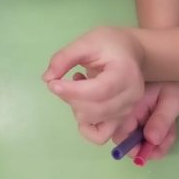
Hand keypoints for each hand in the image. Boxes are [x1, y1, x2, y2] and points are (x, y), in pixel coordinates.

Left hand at [42, 26, 146, 143]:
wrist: (130, 52)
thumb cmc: (108, 44)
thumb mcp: (85, 42)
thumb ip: (64, 58)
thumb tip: (47, 78)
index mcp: (125, 74)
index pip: (99, 91)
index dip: (73, 91)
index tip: (53, 84)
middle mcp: (130, 96)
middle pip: (93, 109)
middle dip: (70, 96)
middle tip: (66, 79)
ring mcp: (127, 111)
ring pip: (92, 121)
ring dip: (76, 106)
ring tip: (80, 86)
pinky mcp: (120, 120)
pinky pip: (100, 136)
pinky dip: (85, 126)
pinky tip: (82, 106)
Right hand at [110, 82, 178, 164]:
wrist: (178, 64)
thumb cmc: (175, 79)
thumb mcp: (173, 99)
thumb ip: (161, 120)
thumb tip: (150, 140)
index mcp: (130, 106)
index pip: (120, 135)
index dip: (133, 148)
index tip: (150, 152)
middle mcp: (126, 110)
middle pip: (128, 138)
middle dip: (147, 146)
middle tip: (165, 143)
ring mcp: (132, 111)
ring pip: (137, 136)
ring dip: (155, 141)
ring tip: (171, 132)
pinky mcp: (140, 113)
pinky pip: (144, 130)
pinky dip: (158, 134)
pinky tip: (169, 128)